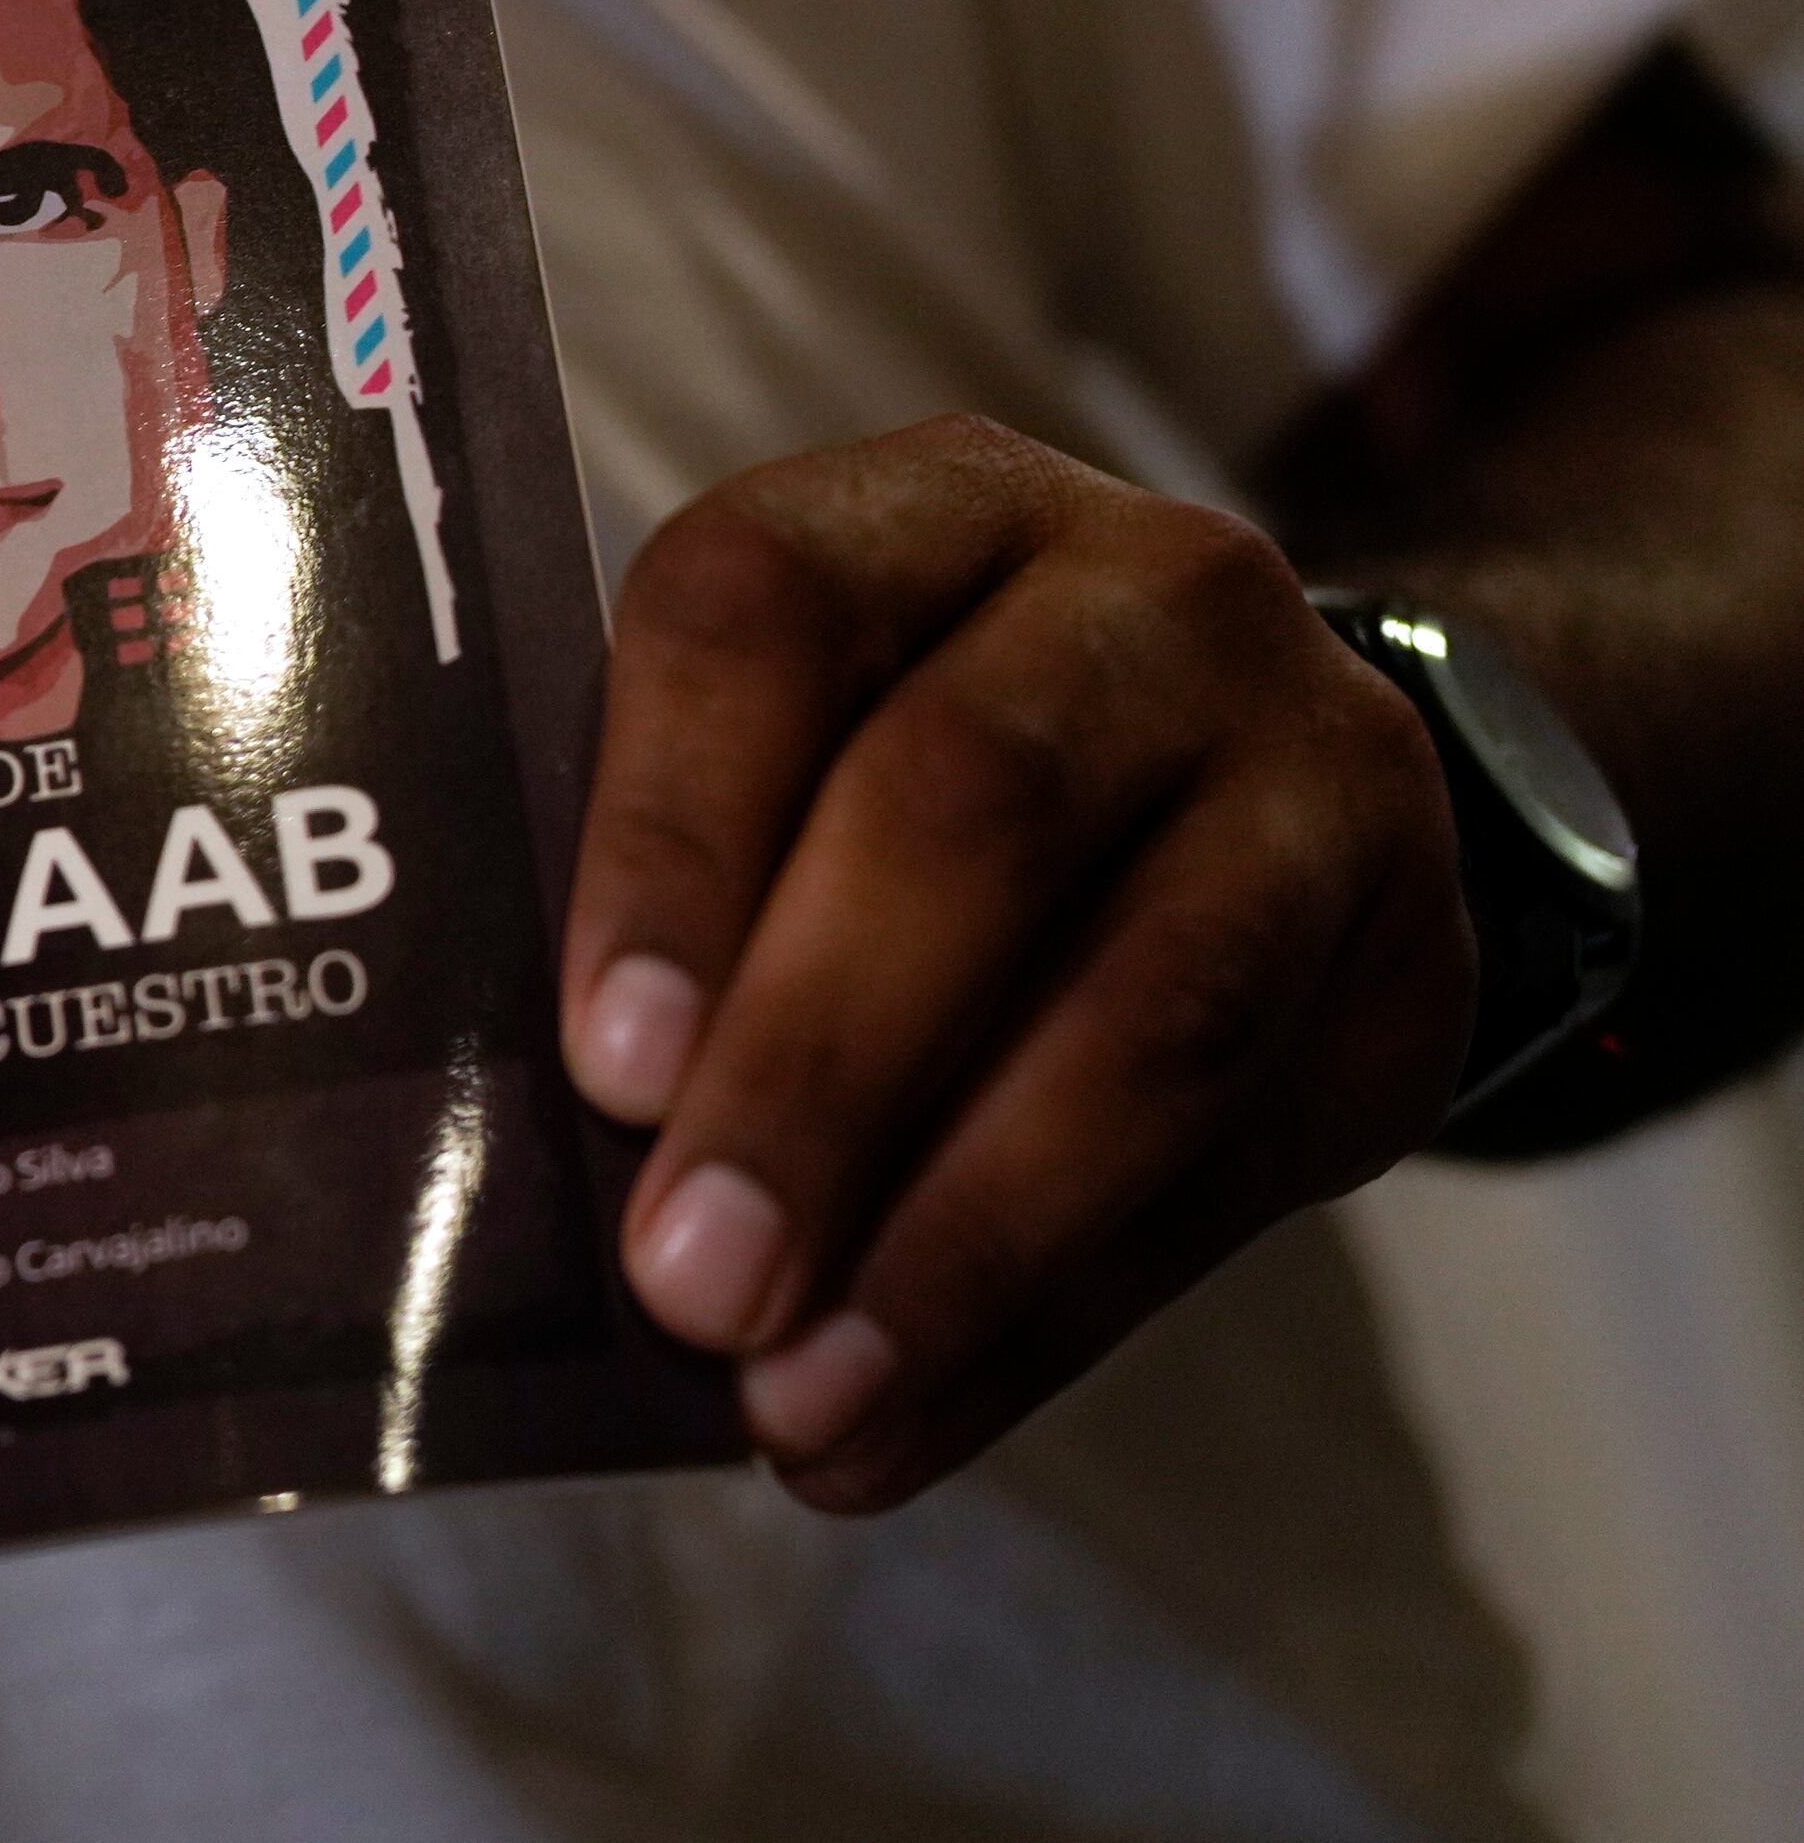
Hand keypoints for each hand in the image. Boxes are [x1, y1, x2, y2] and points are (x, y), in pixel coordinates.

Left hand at [560, 417, 1477, 1509]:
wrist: (1254, 776)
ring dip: (953, 1238)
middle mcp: (1144, 588)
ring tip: (793, 1397)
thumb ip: (676, 892)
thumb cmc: (907, 773)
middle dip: (816, 1073)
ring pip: (1149, 1006)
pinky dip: (1041, 1322)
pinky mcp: (1411, 956)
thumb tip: (523, 1162)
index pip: (768, 616)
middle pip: (972, 808)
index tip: (603, 1063)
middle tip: (690, 1281)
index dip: (675, 839)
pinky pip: (1228, 1166)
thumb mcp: (793, 755)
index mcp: (919, 509)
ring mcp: (1314, 758)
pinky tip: (897, 1425)